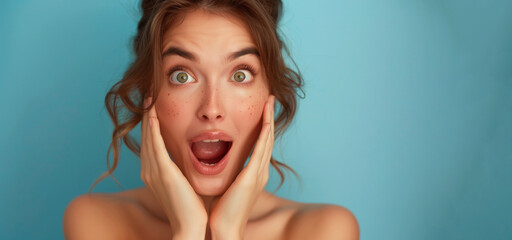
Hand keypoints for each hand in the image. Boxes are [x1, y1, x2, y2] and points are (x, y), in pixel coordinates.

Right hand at [140, 97, 206, 238]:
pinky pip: (155, 145)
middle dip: (146, 116)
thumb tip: (188, 159)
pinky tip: (153, 115)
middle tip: (148, 96)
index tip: (153, 107)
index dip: (150, 125)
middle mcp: (148, 170)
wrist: (191, 225)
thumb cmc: (191, 207)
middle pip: (145, 137)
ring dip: (147, 117)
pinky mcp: (162, 172)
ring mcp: (153, 171)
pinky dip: (152, 129)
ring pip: (148, 138)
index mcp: (154, 173)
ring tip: (149, 99)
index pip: (150, 143)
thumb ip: (181, 169)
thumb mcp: (184, 182)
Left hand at [208, 95, 275, 238]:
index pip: (260, 145)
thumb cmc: (222, 212)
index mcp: (254, 175)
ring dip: (269, 119)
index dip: (262, 127)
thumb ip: (227, 176)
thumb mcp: (226, 188)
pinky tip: (266, 118)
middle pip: (268, 139)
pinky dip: (265, 131)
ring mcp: (259, 174)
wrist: (224, 229)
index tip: (262, 111)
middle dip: (269, 118)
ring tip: (270, 102)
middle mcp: (260, 172)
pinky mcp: (253, 176)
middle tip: (270, 100)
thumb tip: (217, 166)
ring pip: (267, 140)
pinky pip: (261, 148)